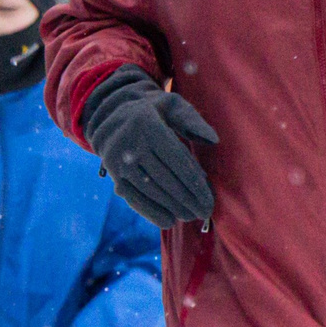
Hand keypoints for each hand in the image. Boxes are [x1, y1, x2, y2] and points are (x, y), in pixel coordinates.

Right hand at [81, 68, 215, 227]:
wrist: (112, 114)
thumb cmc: (154, 111)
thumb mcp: (173, 105)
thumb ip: (193, 121)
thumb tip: (213, 140)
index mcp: (147, 124)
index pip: (177, 161)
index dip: (195, 184)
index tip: (209, 201)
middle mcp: (129, 142)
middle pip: (165, 179)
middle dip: (187, 200)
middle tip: (204, 213)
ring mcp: (117, 160)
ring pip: (150, 190)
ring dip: (172, 207)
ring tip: (190, 216)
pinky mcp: (112, 173)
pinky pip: (133, 197)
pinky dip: (150, 211)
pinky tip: (168, 221)